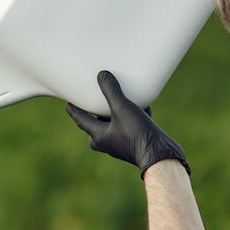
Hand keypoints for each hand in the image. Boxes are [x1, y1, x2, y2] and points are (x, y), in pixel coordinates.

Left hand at [66, 70, 189, 177]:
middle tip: (95, 98)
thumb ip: (111, 91)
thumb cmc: (137, 134)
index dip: (74, 109)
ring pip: (115, 123)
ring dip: (117, 111)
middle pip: (97, 123)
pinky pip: (130, 125)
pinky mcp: (136, 141)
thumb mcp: (122, 108)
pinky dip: (133, 115)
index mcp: (98, 135)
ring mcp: (122, 142)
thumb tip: (101, 75)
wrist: (160, 154)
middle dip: (96, 111)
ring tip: (121, 97)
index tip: (68, 103)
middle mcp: (108, 141)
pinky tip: (142, 104)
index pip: (81, 119)